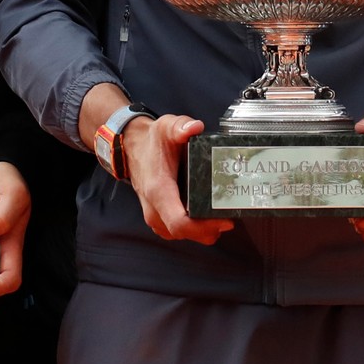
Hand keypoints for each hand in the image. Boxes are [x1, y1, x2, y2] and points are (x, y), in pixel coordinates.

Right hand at [122, 115, 233, 245]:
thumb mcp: (166, 127)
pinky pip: (179, 232)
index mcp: (158, 191)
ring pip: (183, 236)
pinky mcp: (159, 219)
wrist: (133, 148)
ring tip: (221, 214)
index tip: (225, 220)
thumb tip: (196, 127)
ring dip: (203, 230)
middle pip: (186, 234)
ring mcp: (155, 217)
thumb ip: (180, 126)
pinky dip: (194, 228)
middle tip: (230, 214)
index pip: (180, 224)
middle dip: (210, 229)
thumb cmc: (151, 141)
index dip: (205, 228)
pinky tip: (206, 215)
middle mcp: (154, 210)